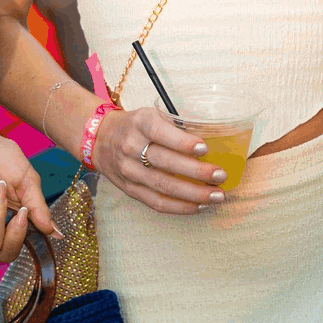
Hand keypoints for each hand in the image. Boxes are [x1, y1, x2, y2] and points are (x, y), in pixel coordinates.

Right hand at [95, 105, 224, 214]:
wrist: (101, 139)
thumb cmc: (137, 126)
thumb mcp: (152, 115)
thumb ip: (177, 126)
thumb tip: (215, 139)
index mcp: (140, 123)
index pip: (160, 132)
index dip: (183, 142)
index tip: (205, 148)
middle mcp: (131, 147)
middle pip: (165, 163)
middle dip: (196, 172)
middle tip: (220, 175)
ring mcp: (129, 171)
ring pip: (163, 187)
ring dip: (194, 194)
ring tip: (217, 196)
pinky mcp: (130, 190)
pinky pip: (156, 203)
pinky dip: (180, 207)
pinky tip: (200, 206)